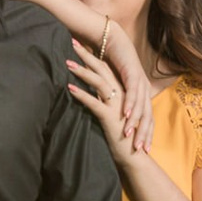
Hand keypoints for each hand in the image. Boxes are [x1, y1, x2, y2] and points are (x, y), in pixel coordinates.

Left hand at [68, 42, 151, 165]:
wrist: (133, 157)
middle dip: (87, 56)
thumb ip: (104, 103)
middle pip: (102, 69)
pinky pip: (94, 102)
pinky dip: (81, 94)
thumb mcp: (112, 116)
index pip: (106, 69)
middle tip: (72, 43)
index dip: (92, 56)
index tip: (79, 46)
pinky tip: (69, 88)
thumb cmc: (121, 138)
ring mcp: (116, 105)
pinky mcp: (109, 117)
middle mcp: (121, 95)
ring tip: (67, 62)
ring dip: (82, 72)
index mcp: (121, 92)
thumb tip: (91, 94)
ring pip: (99, 82)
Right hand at [93, 18, 154, 147]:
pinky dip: (130, 104)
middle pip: (148, 116)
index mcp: (142, 92)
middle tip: (140, 151)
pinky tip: (126, 116)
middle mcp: (144, 88)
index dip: (146, 134)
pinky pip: (132, 92)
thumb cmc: (109, 63)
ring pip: (141, 107)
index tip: (143, 150)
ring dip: (136, 123)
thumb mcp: (114, 85)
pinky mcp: (132, 73)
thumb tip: (113, 115)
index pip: (147, 118)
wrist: (110, 38)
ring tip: (131, 138)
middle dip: (144, 134)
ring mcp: (140, 80)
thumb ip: (117, 100)